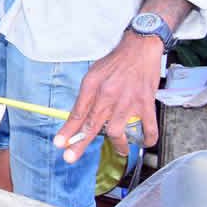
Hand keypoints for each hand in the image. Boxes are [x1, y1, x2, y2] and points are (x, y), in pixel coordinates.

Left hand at [54, 33, 162, 162]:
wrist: (139, 48)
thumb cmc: (115, 62)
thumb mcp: (93, 74)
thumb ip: (87, 96)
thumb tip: (81, 116)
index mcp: (92, 87)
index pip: (77, 113)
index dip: (68, 130)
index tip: (59, 144)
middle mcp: (107, 96)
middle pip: (91, 125)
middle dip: (79, 144)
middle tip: (70, 158)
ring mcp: (127, 101)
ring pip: (116, 131)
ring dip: (117, 145)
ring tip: (119, 150)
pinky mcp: (145, 103)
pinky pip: (147, 127)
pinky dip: (147, 139)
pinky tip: (144, 143)